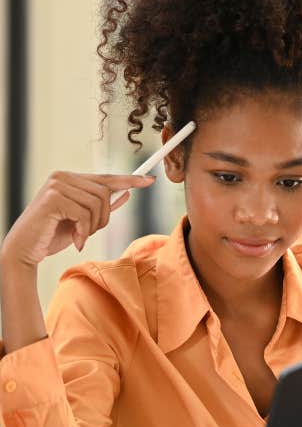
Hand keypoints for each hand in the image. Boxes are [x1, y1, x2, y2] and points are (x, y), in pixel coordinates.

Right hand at [0, 171, 154, 266]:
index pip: (106, 178)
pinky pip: (84, 214)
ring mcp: (57, 185)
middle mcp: (63, 177)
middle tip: (89, 233)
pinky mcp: (53, 198)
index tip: (150, 181)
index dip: (130, 180)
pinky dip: (84, 232)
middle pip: (105, 193)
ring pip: (97, 204)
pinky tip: (75, 241)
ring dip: (93, 226)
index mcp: (71, 178)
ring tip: (80, 236)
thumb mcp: (84, 221)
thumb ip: (103, 206)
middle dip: (104, 218)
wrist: (26, 249)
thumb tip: (126, 193)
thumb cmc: (53, 234)